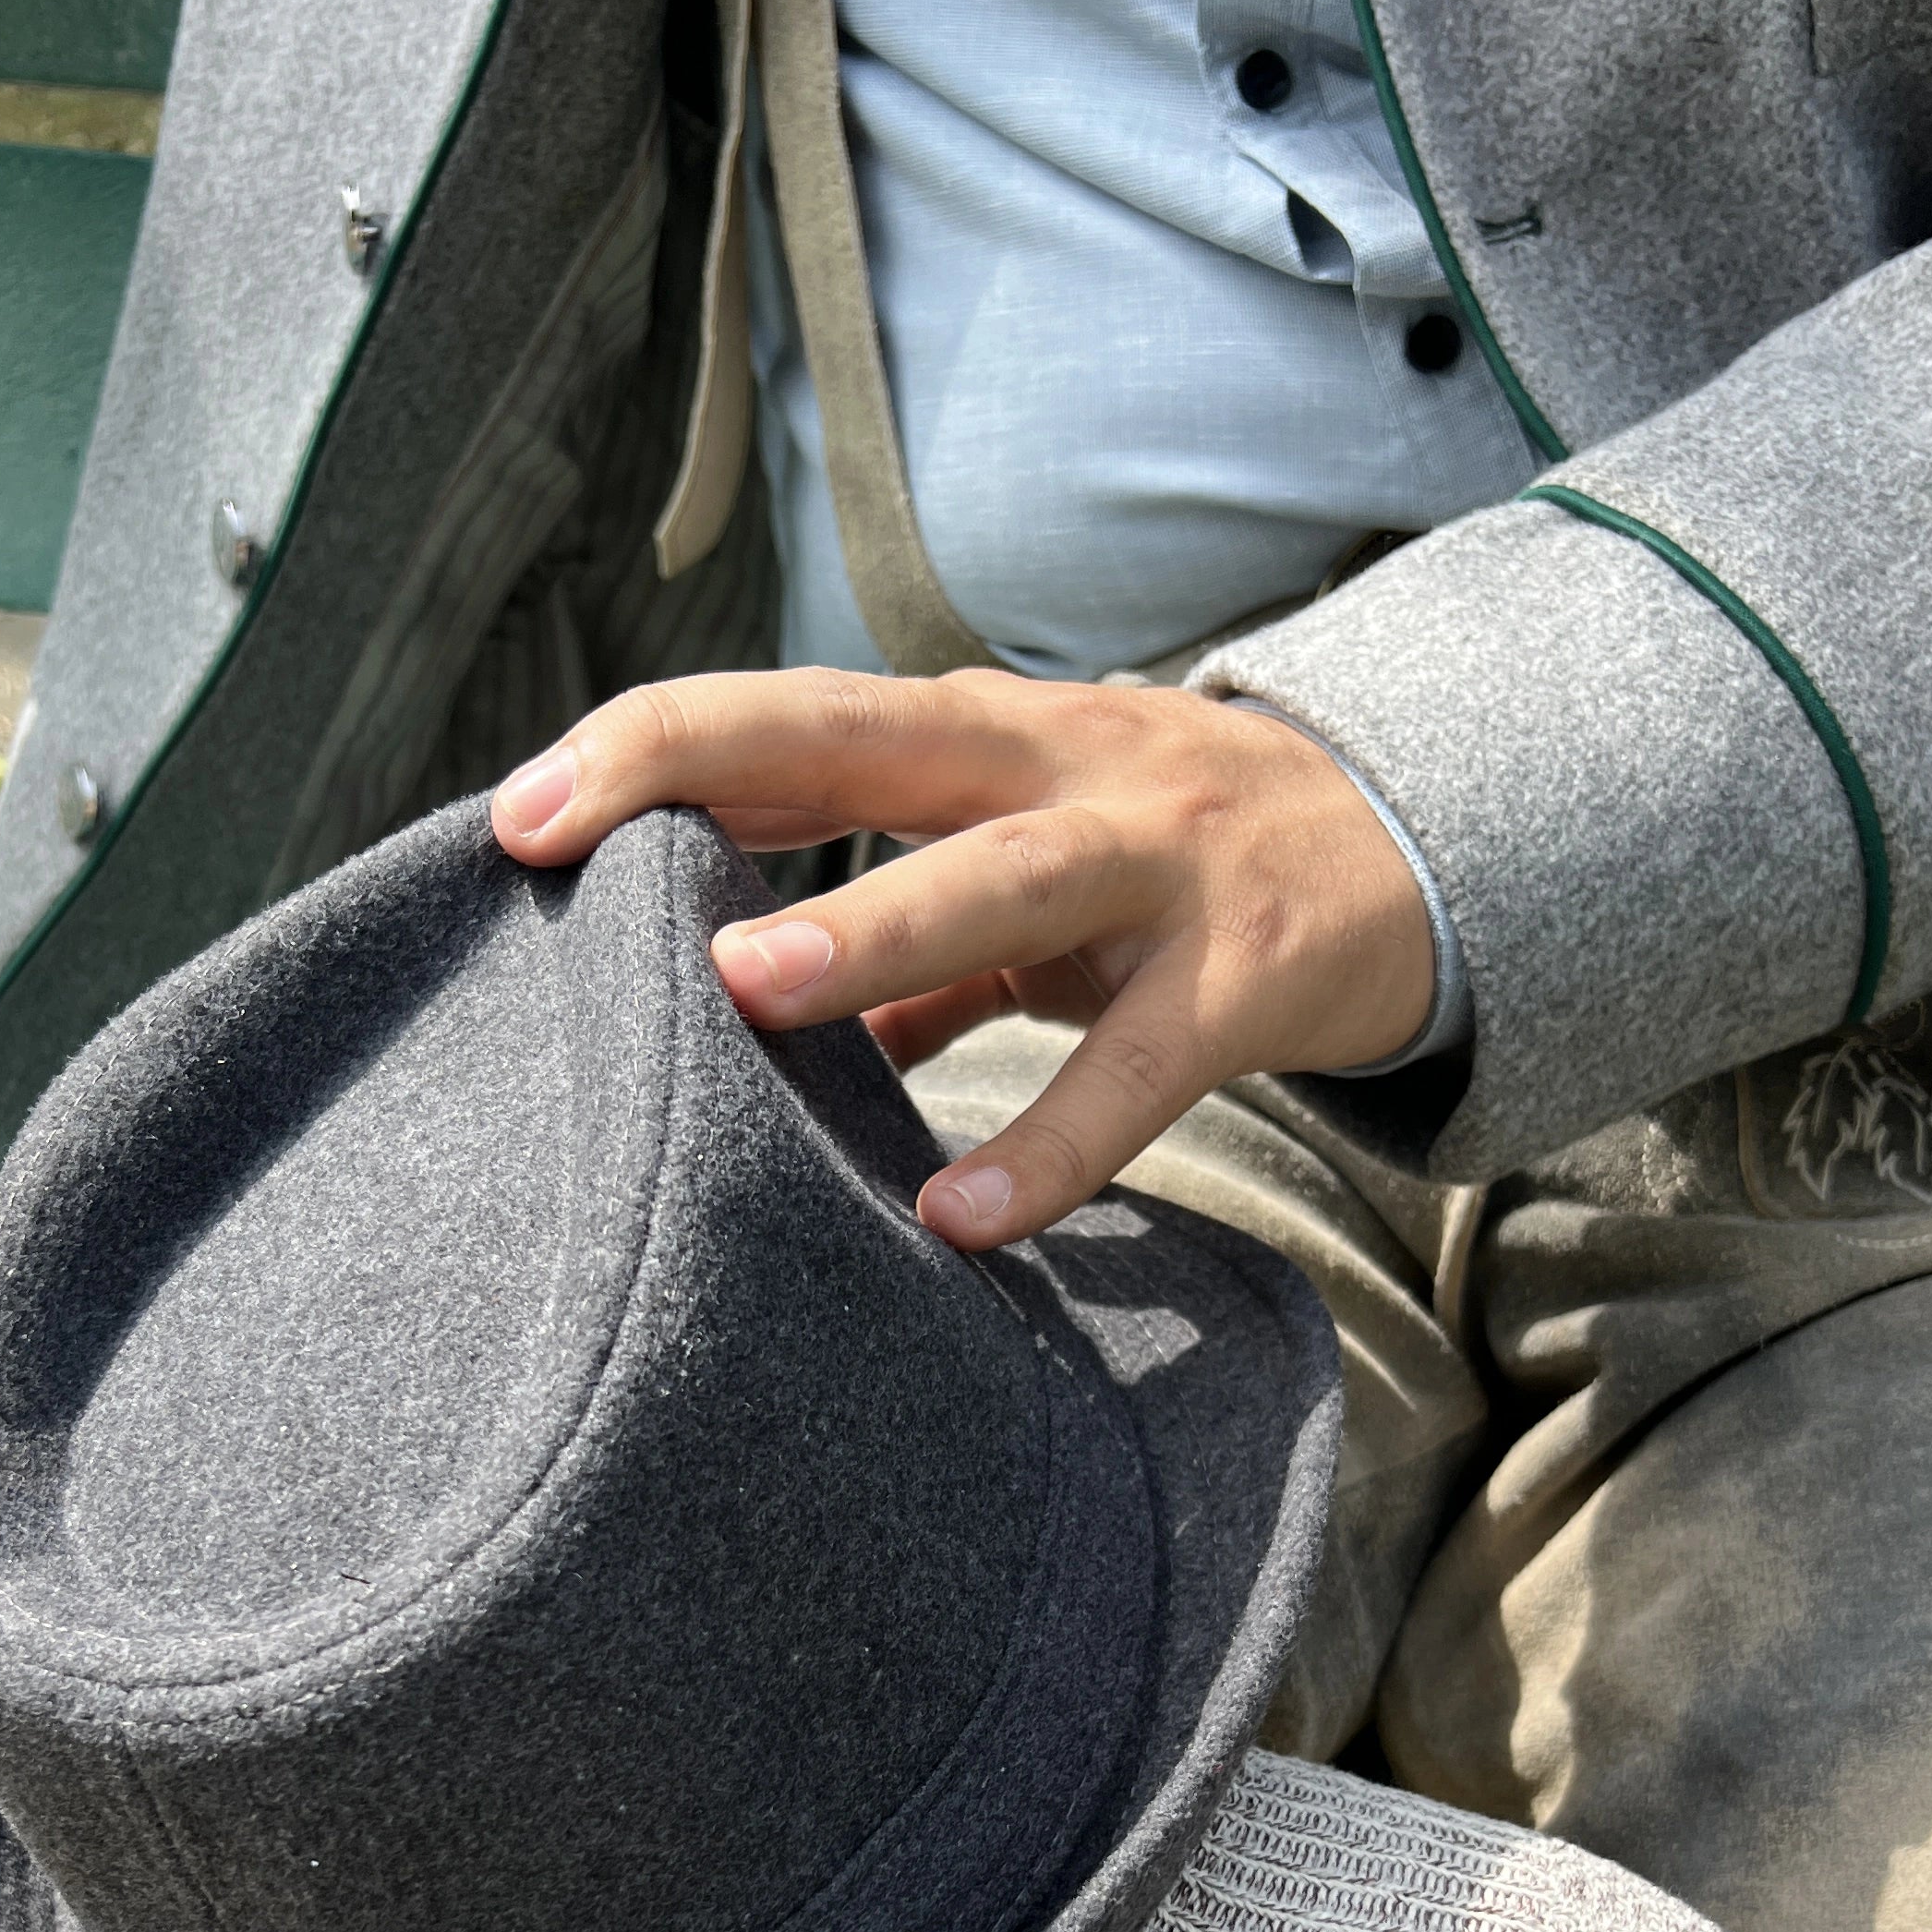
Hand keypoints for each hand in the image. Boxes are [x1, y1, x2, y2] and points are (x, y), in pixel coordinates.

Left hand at [490, 665, 1434, 1248]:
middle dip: (702, 769)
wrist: (1415, 853)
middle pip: (856, 734)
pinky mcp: (1242, 975)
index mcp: (977, 738)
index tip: (517, 816)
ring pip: (999, 878)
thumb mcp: (1024, 869)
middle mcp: (1053, 766)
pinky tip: (965, 1216)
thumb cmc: (1171, 866)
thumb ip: (895, 939)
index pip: (788, 715)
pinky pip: (1137, 1067)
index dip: (652, 749)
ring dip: (873, 927)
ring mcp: (1155, 862)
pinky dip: (1052, 1143)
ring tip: (751, 992)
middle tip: (560, 842)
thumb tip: (740, 1027)